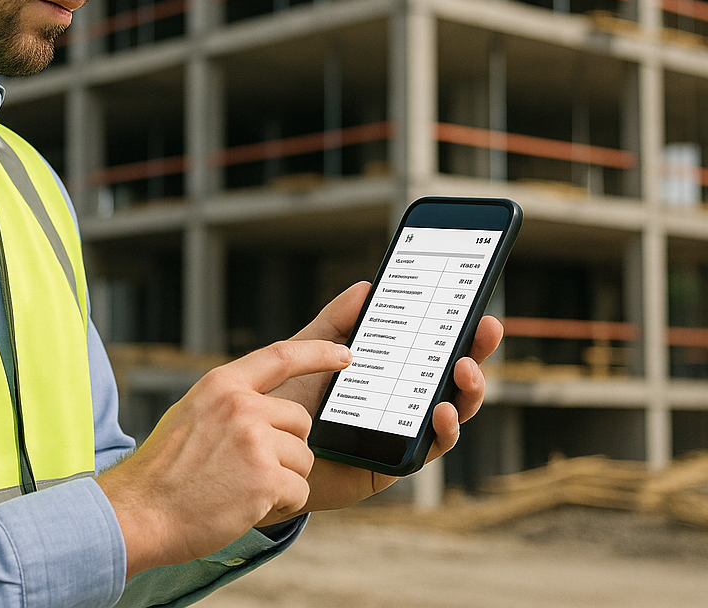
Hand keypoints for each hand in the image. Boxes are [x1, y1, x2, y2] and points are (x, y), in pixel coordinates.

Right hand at [97, 339, 352, 577]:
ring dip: (282, 479)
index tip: (343, 353)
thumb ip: (229, 402)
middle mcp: (241, 405)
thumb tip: (266, 403)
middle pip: (300, 420)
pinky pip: (299, 490)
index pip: (282, 356)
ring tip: (241, 487)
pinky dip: (281, 504)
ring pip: (302, 458)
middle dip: (286, 448)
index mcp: (222, 383)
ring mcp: (254, 439)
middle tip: (248, 468)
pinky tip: (247, 505)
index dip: (318, 353)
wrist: (140, 511)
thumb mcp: (192, 412)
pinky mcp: (265, 477)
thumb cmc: (164, 469)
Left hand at [267, 282, 503, 515]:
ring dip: (467, 392)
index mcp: (389, 370)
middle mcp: (403, 401)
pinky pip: (428, 450)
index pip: (432, 347)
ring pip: (451, 413)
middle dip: (475, 352)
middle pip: (451, 377)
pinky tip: (440, 412)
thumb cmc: (290, 396)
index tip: (477, 307)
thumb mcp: (311, 350)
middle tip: (487, 328)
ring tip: (465, 370)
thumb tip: (368, 286)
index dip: (459, 329)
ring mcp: (403, 433)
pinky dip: (442, 431)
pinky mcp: (395, 464)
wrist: (264, 446)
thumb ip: (337, 320)